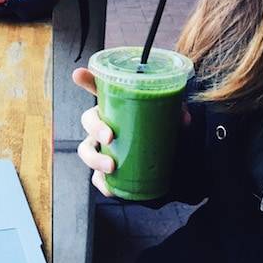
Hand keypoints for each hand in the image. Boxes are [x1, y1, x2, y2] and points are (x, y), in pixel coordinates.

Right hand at [71, 67, 191, 197]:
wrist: (168, 162)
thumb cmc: (161, 130)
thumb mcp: (169, 118)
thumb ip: (176, 113)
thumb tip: (183, 117)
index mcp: (115, 106)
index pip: (98, 88)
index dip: (86, 80)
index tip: (79, 75)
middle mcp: (104, 124)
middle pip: (88, 120)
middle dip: (94, 127)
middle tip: (110, 136)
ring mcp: (103, 147)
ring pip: (86, 150)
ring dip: (94, 158)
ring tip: (111, 166)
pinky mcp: (108, 170)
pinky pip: (96, 177)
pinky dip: (102, 183)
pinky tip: (110, 187)